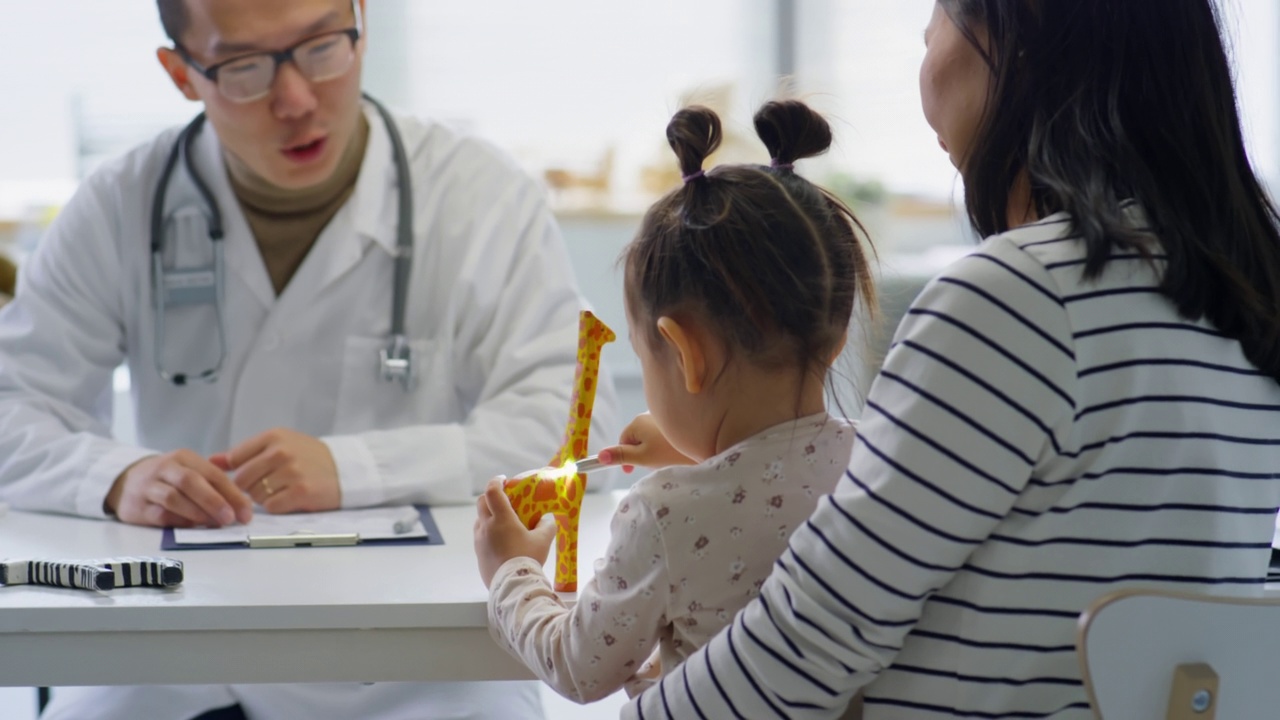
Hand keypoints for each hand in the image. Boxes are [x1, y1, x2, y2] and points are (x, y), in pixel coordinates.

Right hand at [105, 450, 253, 527]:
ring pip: (173, 498)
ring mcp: (149, 486)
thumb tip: (242, 507)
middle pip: (191, 482)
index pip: (213, 474)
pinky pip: (159, 514)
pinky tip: (191, 527)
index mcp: (185, 458)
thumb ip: (214, 486)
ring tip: (213, 524)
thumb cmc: (168, 479)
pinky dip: (177, 521)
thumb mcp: (190, 472)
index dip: (232, 494)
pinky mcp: (137, 506)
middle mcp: (165, 468)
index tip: (246, 512)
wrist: (125, 480)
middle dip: (214, 501)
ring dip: (197, 513)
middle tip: (230, 518)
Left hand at [214, 428, 340, 513]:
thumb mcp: (279, 444)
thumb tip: (212, 461)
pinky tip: (289, 499)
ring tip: (282, 490)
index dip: (239, 472)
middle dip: (250, 488)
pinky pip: (271, 506)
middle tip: (269, 486)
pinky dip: (277, 507)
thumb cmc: (310, 457)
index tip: (250, 476)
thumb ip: (245, 453)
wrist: (346, 468)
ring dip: (264, 498)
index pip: (236, 458)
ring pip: (256, 495)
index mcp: (274, 436)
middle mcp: (281, 452)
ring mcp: (292, 472)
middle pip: (242, 479)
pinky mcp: (301, 492)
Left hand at [474, 477, 555, 587]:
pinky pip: (480, 536)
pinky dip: (487, 532)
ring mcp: (479, 540)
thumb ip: (546, 526)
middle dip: (491, 496)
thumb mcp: (543, 540)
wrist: (513, 586)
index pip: (492, 491)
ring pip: (479, 520)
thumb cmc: (527, 559)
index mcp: (501, 518)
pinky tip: (500, 540)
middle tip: (503, 499)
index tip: (504, 480)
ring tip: (502, 522)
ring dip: (488, 515)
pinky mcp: (478, 553)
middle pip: (481, 502)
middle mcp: (486, 526)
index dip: (496, 481)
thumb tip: (546, 521)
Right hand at [598, 412, 694, 473]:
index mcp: (637, 421)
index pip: (623, 440)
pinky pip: (664, 435)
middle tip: (653, 466)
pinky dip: (666, 445)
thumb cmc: (670, 452)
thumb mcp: (642, 457)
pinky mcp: (677, 422)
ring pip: (651, 437)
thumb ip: (620, 456)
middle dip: (641, 454)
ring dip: (654, 450)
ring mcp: (663, 417)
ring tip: (667, 460)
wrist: (705, 445)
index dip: (624, 457)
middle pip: (637, 438)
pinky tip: (676, 453)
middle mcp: (648, 414)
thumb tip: (599, 456)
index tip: (629, 471)